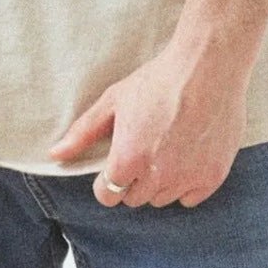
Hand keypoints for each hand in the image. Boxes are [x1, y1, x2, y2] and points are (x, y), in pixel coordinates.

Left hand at [45, 37, 249, 208]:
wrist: (207, 69)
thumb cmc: (157, 81)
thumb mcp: (113, 101)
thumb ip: (82, 133)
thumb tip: (55, 154)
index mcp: (128, 160)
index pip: (107, 196)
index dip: (107, 180)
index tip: (115, 163)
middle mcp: (157, 178)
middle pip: (134, 198)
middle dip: (132, 179)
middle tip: (142, 147)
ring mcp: (187, 179)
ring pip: (162, 198)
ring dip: (158, 182)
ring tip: (165, 147)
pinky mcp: (212, 177)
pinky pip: (189, 198)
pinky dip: (185, 183)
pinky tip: (185, 155)